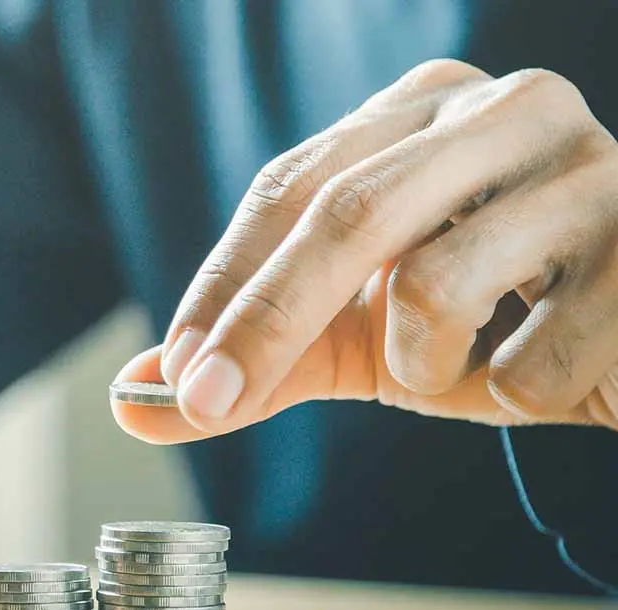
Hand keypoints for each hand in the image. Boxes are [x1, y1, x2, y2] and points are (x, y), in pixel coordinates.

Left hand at [114, 59, 617, 443]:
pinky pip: (533, 359)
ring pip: (435, 281)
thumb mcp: (360, 335)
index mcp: (421, 111)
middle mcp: (502, 111)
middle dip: (264, 325)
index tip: (177, 373)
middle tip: (208, 404)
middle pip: (344, 214)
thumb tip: (132, 399)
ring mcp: (588, 168)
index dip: (224, 286)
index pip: (288, 189)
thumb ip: (260, 360)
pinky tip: (547, 370)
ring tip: (459, 366)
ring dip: (422, 364)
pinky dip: (515, 395)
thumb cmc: (489, 325)